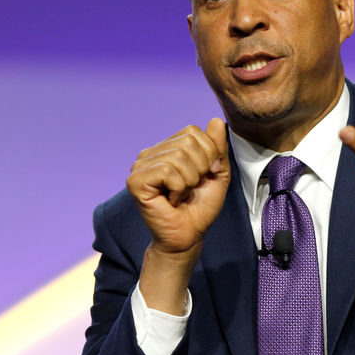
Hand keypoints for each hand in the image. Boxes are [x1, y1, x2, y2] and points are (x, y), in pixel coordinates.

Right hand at [127, 117, 230, 255]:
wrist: (189, 235)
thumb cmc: (201, 206)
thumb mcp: (218, 172)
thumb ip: (217, 147)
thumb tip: (215, 120)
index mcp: (167, 147)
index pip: (192, 131)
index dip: (208, 153)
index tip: (205, 175)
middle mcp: (150, 153)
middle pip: (187, 142)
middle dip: (200, 168)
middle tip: (191, 188)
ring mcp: (140, 166)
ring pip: (178, 157)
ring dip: (189, 181)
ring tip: (181, 194)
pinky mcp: (135, 181)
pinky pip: (167, 171)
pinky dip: (178, 188)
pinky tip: (171, 199)